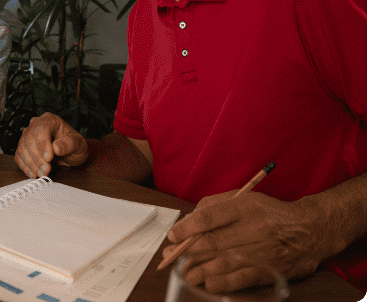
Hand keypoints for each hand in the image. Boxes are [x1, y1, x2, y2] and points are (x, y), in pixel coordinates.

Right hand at [15, 112, 88, 177]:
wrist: (71, 154)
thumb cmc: (75, 146)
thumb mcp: (78, 144)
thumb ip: (69, 144)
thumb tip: (56, 147)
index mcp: (49, 120)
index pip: (41, 129)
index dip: (43, 144)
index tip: (48, 158)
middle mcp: (36, 125)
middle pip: (29, 139)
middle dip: (37, 157)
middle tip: (46, 170)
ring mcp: (28, 136)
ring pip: (22, 148)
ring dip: (31, 163)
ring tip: (42, 173)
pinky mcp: (24, 148)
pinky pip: (19, 156)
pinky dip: (25, 166)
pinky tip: (33, 173)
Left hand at [163, 192, 334, 293]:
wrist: (311, 229)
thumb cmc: (270, 212)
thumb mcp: (244, 198)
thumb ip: (215, 204)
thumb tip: (190, 219)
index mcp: (245, 207)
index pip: (209, 217)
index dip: (187, 227)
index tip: (173, 235)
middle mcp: (254, 228)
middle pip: (213, 242)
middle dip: (187, 251)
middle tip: (169, 256)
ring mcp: (264, 250)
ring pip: (225, 262)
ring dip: (200, 269)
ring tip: (184, 272)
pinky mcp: (272, 269)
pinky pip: (245, 278)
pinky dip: (225, 282)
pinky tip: (209, 283)